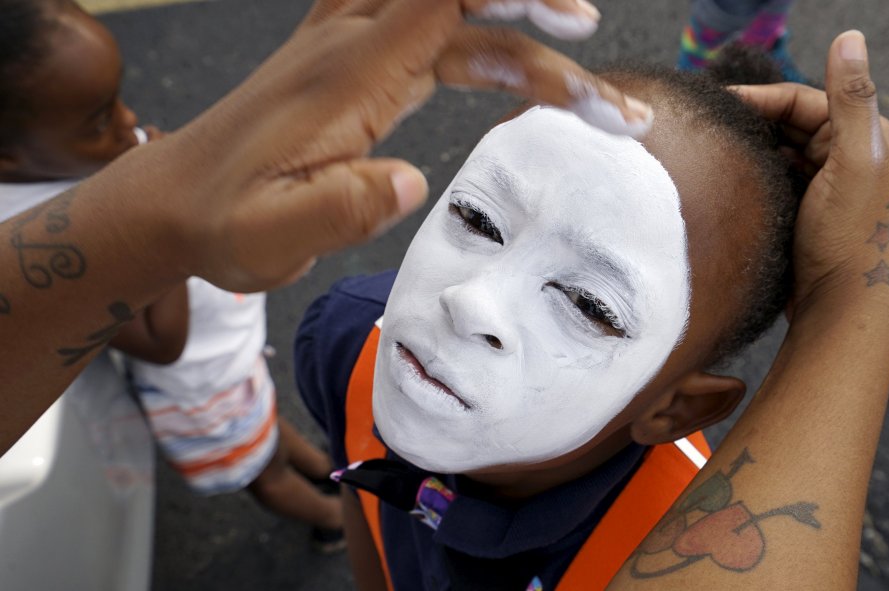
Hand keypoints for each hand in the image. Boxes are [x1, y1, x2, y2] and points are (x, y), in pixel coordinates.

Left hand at [129, 0, 651, 292]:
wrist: (173, 203)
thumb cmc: (223, 221)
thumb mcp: (272, 237)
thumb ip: (340, 208)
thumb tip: (411, 182)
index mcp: (344, 73)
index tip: (575, 22)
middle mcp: (351, 43)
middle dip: (544, 26)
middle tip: (604, 101)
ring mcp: (351, 47)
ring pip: (458, 17)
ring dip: (528, 44)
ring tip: (589, 101)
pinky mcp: (354, 64)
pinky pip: (436, 33)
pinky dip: (490, 47)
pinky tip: (522, 73)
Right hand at [732, 31, 888, 314]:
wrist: (839, 303)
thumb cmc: (848, 237)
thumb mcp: (853, 162)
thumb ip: (851, 99)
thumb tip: (849, 37)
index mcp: (866, 135)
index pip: (804, 99)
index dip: (761, 97)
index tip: (719, 102)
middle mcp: (848, 154)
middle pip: (788, 122)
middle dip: (751, 121)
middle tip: (710, 128)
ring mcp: (826, 183)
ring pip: (778, 149)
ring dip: (750, 148)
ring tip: (715, 152)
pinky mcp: (806, 207)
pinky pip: (774, 176)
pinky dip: (753, 172)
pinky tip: (731, 178)